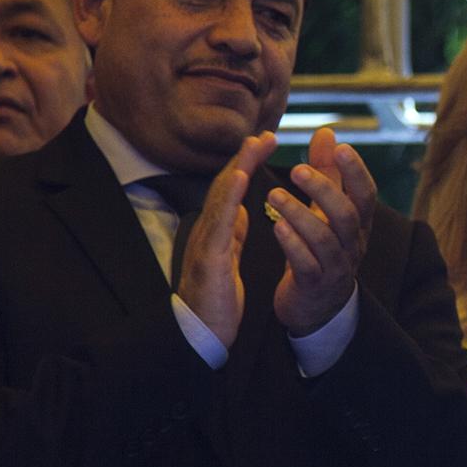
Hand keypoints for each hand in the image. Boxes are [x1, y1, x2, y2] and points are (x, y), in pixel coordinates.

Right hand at [178, 133, 278, 348]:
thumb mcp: (227, 258)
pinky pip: (218, 221)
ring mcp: (206, 241)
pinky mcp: (208, 256)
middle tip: (266, 133)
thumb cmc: (215, 298)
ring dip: (238, 166)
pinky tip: (239, 177)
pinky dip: (229, 196)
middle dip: (245, 157)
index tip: (266, 142)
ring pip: (221, 196)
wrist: (200, 333)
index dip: (247, 164)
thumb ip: (231, 232)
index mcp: (217, 230)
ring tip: (255, 143)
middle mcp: (208, 229)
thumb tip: (239, 207)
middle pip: (226, 185)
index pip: (233, 190)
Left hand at [270, 126, 377, 335]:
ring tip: (273, 195)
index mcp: (358, 223)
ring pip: (324, 239)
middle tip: (296, 170)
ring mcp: (336, 266)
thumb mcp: (328, 209)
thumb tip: (326, 131)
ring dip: (300, 214)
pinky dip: (292, 245)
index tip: (340, 147)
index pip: (366, 194)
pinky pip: (307, 265)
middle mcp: (352, 244)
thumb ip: (328, 171)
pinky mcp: (315, 285)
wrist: (319, 305)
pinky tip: (276, 227)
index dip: (356, 172)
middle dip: (324, 190)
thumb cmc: (322, 247)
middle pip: (346, 214)